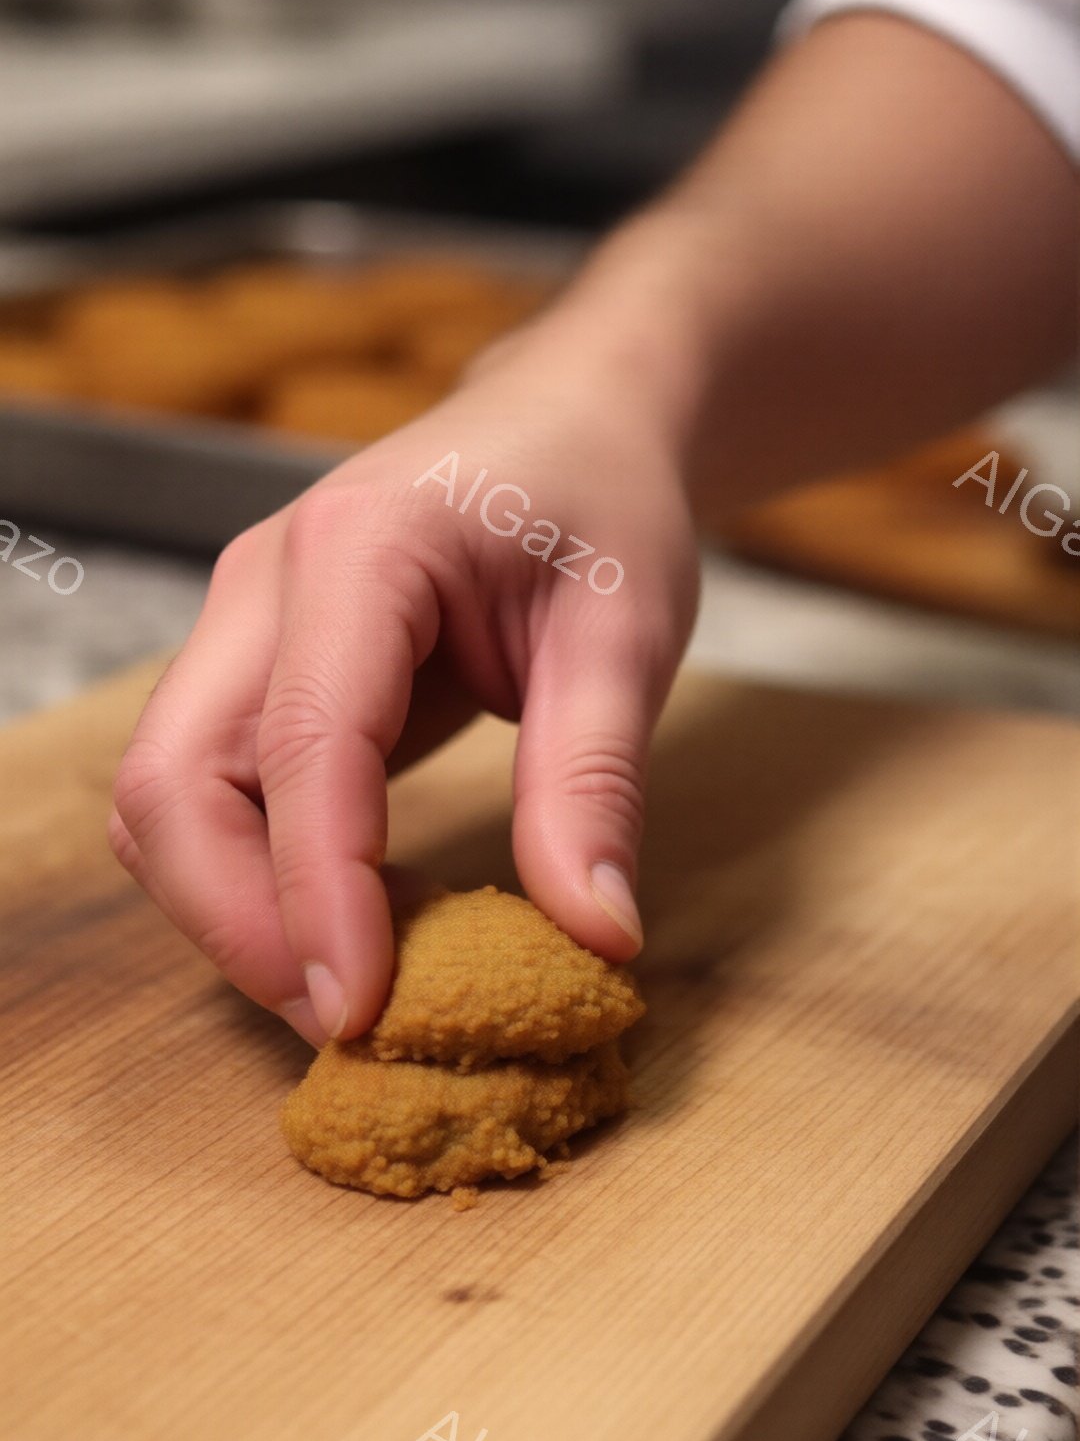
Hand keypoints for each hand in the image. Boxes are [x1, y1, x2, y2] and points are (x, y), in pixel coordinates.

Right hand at [109, 335, 699, 1045]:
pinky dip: (258, 875)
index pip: (303, 743)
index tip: (366, 1012)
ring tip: (364, 985)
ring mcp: (246, 623)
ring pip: (166, 797)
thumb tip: (594, 939)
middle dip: (236, 921)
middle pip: (170, 779)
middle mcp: (267, 581)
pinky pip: (211, 793)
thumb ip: (597, 780)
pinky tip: (362, 918)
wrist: (571, 419)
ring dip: (235, 909)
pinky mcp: (257, 668)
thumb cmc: (602, 499)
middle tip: (354, 1021)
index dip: (318, 892)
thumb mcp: (630, 630)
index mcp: (362, 546)